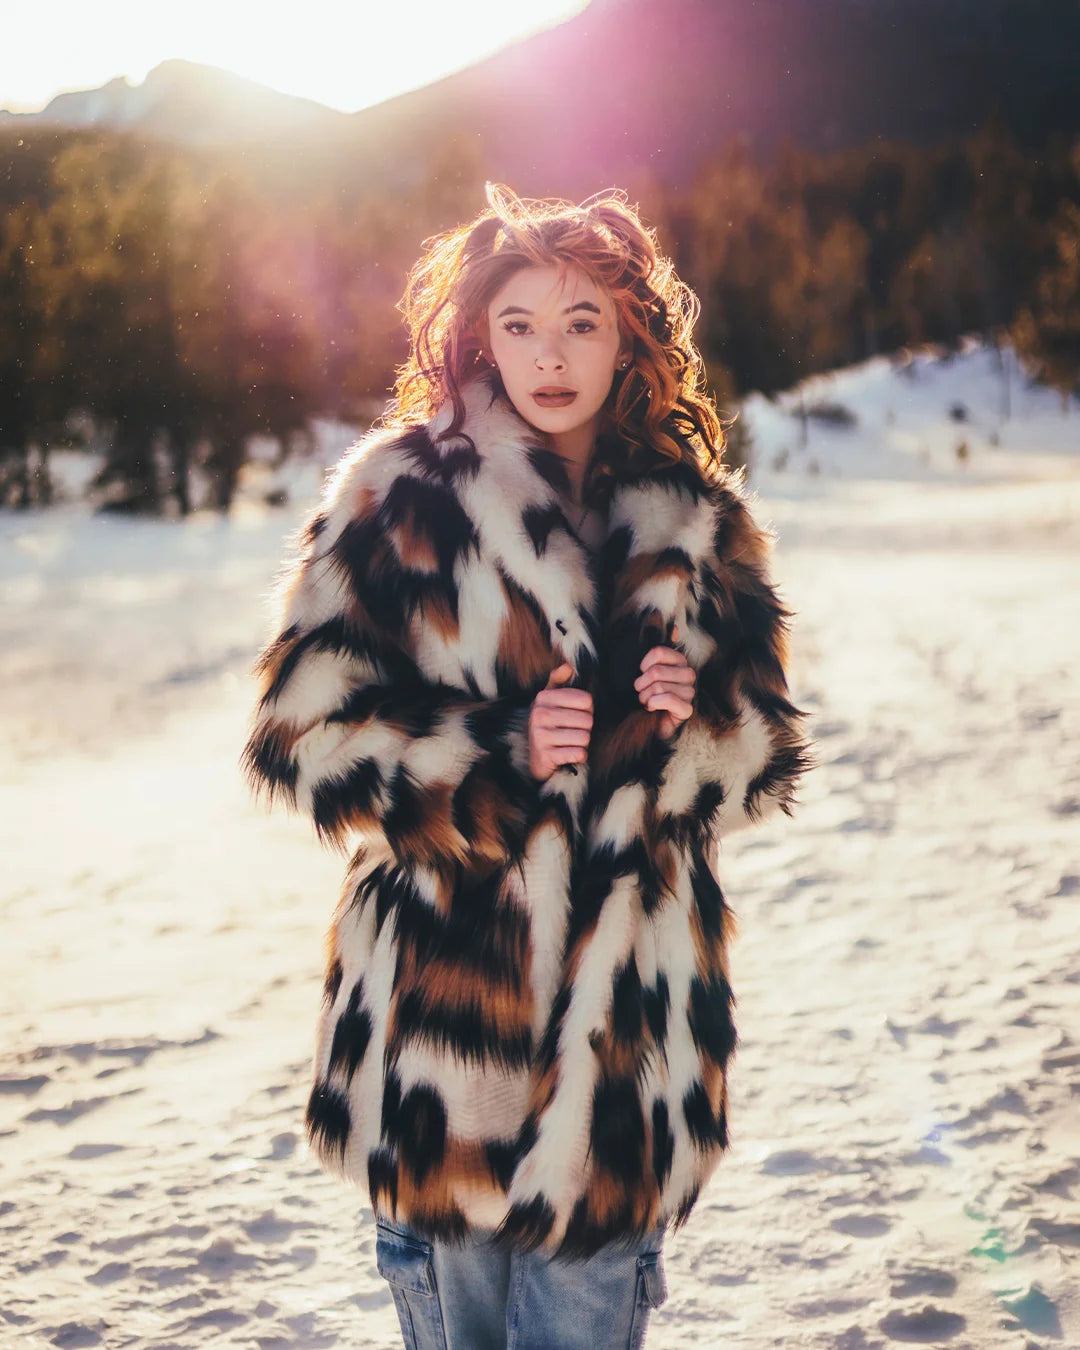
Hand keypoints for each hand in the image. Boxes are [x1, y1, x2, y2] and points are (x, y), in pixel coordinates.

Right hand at [528, 662, 592, 779]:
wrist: (536, 757)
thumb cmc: (549, 725)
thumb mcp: (549, 700)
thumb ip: (558, 681)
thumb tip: (568, 666)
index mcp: (543, 697)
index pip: (586, 699)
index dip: (587, 709)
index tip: (576, 714)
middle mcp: (540, 714)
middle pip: (587, 719)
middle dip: (585, 728)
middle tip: (574, 730)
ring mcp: (541, 736)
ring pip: (584, 737)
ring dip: (582, 743)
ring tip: (571, 741)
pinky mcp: (546, 755)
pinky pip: (579, 753)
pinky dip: (579, 755)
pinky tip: (569, 753)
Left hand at [634, 623, 694, 738]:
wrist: (649, 722)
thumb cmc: (647, 693)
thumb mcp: (647, 670)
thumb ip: (657, 650)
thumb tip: (676, 628)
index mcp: (679, 661)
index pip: (659, 652)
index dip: (644, 664)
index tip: (641, 672)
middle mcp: (688, 674)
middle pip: (656, 671)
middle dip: (642, 684)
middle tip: (641, 691)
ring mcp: (690, 692)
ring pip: (659, 687)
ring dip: (645, 696)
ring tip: (645, 701)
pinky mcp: (687, 709)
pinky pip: (668, 699)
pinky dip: (654, 703)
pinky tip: (651, 707)